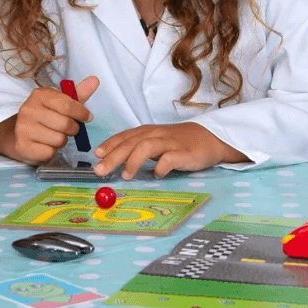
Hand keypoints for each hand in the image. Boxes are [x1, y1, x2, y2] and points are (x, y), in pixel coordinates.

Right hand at [7, 76, 99, 165]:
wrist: (20, 133)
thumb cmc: (46, 115)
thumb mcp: (61, 101)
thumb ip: (78, 93)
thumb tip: (95, 80)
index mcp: (39, 95)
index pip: (67, 105)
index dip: (81, 113)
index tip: (87, 117)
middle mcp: (28, 110)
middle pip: (65, 124)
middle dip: (73, 129)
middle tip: (70, 128)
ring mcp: (23, 129)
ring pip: (59, 140)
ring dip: (62, 140)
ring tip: (56, 135)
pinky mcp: (23, 147)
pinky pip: (50, 152)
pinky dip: (53, 151)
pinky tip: (46, 145)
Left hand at [94, 122, 249, 179]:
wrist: (210, 138)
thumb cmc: (180, 142)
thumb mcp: (157, 141)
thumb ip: (138, 149)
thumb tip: (114, 163)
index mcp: (149, 132)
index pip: (126, 136)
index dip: (110, 144)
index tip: (97, 154)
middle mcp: (157, 135)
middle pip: (131, 142)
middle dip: (113, 155)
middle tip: (100, 170)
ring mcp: (170, 143)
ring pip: (146, 147)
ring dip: (133, 160)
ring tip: (125, 175)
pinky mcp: (184, 153)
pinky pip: (169, 159)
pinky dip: (160, 167)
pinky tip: (156, 175)